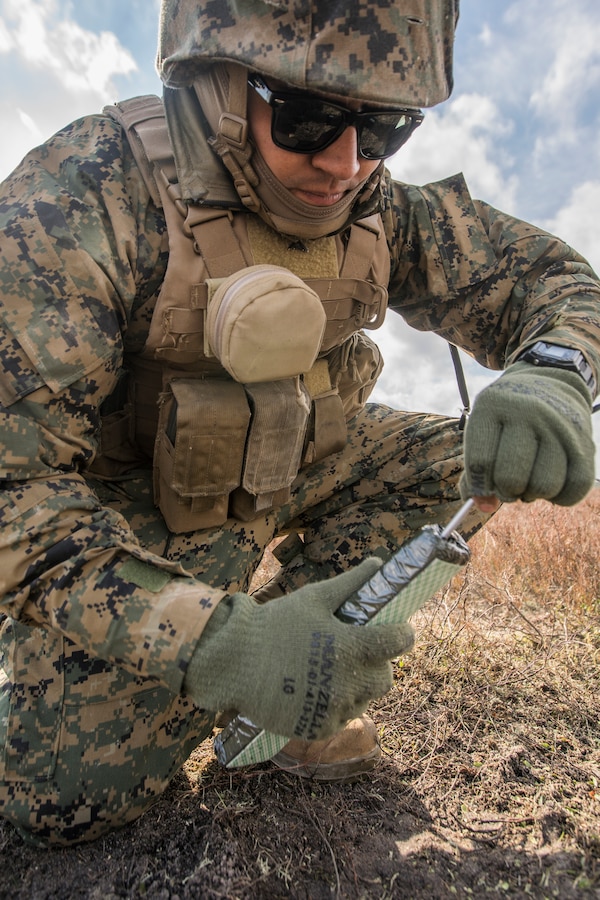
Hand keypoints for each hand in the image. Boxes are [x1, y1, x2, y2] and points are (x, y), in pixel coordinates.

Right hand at [184, 559, 413, 740]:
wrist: (232, 662)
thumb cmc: (275, 623)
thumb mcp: (314, 597)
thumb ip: (350, 583)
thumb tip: (378, 563)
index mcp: (351, 646)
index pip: (398, 642)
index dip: (401, 633)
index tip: (397, 631)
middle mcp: (348, 682)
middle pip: (384, 678)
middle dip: (377, 664)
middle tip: (356, 653)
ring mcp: (333, 709)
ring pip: (363, 700)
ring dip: (356, 687)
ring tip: (332, 671)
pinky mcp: (317, 728)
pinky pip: (340, 718)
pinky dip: (335, 706)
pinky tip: (317, 690)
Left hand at [460, 361, 595, 505]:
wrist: (551, 383)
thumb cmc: (507, 416)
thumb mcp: (483, 429)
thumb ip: (475, 471)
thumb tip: (484, 507)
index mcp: (492, 405)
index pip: (480, 461)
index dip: (479, 486)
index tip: (483, 490)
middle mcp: (528, 412)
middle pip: (511, 478)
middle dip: (505, 491)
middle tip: (508, 484)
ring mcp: (559, 427)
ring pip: (544, 487)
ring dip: (533, 494)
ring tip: (529, 480)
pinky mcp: (585, 443)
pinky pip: (574, 489)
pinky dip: (560, 497)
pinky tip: (551, 484)